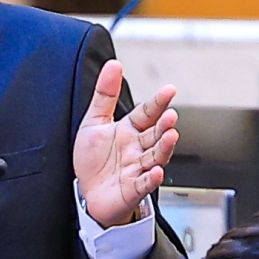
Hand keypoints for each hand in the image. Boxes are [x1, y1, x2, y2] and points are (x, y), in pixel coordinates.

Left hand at [73, 59, 177, 230]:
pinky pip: (144, 184)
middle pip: (155, 134)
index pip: (147, 113)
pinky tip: (156, 171)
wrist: (86, 193)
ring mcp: (137, 169)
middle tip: (171, 115)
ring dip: (164, 147)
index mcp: (129, 130)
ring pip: (155, 156)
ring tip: (172, 136)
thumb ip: (105, 94)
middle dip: (164, 125)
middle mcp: (137, 148)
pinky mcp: (133, 189)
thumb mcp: (95, 121)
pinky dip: (151, 178)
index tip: (170, 89)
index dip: (158, 102)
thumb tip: (114, 65)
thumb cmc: (94, 160)